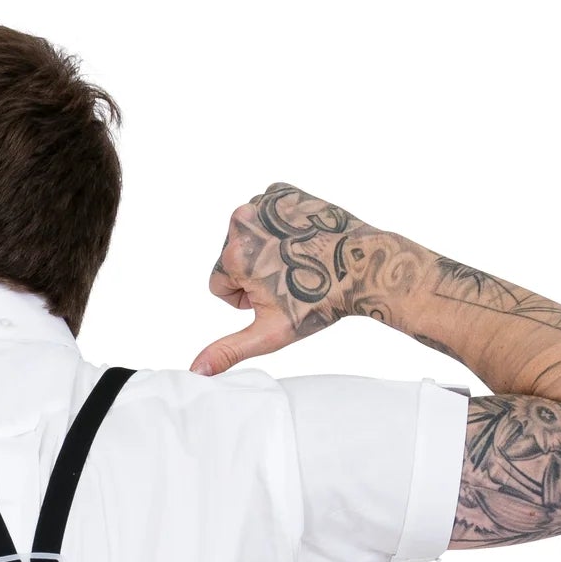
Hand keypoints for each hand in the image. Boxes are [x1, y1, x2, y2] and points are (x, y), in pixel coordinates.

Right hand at [190, 182, 369, 374]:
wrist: (363, 266)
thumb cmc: (320, 302)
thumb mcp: (269, 333)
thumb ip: (229, 349)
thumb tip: (197, 369)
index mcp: (233, 255)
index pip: (218, 285)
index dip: (244, 298)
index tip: (274, 295)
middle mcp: (242, 221)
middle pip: (231, 259)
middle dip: (252, 272)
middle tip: (288, 280)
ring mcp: (263, 202)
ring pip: (248, 237)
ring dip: (265, 250)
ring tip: (297, 260)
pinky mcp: (281, 191)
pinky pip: (265, 215)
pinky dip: (278, 227)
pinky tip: (300, 239)